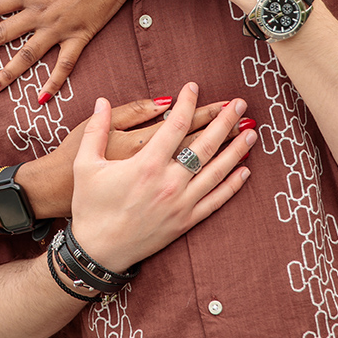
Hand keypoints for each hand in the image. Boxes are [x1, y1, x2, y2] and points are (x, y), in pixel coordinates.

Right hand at [20, 95, 246, 218]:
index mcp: (146, 164)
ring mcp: (180, 203)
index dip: (187, 102)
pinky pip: (216, 201)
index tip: (193, 86)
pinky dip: (233, 185)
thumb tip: (101, 100)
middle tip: (239, 104)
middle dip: (225, 121)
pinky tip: (245, 171)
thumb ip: (96, 129)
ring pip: (217, 171)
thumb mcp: (86, 164)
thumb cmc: (89, 206)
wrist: (97, 251)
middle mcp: (169, 182)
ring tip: (252, 132)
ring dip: (236, 150)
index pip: (175, 125)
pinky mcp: (185, 222)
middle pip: (204, 145)